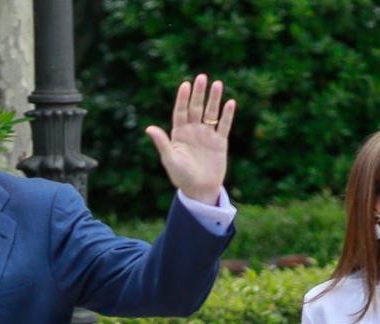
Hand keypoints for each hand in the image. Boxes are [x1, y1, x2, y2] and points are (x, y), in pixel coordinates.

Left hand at [145, 73, 236, 204]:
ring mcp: (207, 136)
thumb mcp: (170, 160)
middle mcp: (193, 131)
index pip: (181, 112)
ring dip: (214, 99)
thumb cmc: (181, 177)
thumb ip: (162, 143)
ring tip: (217, 84)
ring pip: (211, 113)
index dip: (183, 98)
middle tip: (202, 77)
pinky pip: (224, 126)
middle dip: (199, 93)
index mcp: (179, 134)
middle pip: (196, 108)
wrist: (199, 190)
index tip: (185, 85)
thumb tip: (149, 128)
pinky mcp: (220, 143)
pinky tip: (230, 103)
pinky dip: (227, 115)